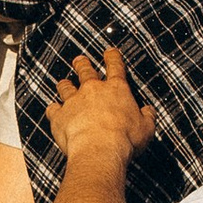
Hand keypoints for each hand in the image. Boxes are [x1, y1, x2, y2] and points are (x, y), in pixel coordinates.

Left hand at [49, 42, 155, 168]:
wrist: (99, 150)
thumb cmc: (124, 140)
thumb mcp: (146, 128)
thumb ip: (147, 117)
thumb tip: (149, 111)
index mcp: (116, 90)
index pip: (115, 66)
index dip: (112, 57)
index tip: (110, 52)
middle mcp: (93, 90)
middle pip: (85, 71)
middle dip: (83, 64)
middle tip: (80, 60)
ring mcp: (74, 101)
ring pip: (66, 87)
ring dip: (65, 84)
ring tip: (64, 83)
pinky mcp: (59, 116)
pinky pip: (53, 109)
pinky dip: (53, 109)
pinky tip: (53, 110)